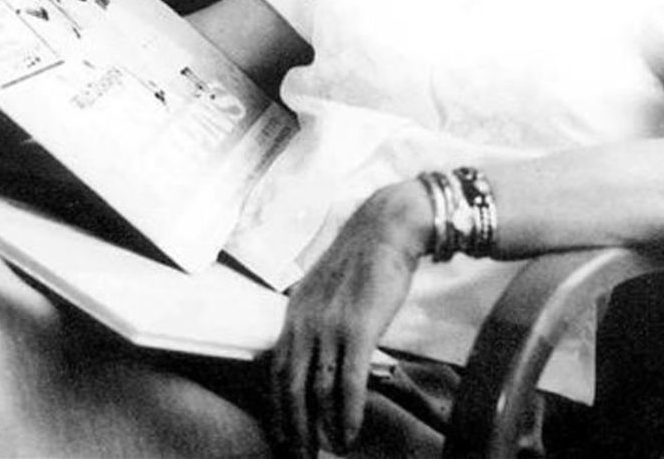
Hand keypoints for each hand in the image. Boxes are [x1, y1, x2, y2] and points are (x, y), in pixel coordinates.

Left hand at [269, 181, 431, 455]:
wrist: (387, 227)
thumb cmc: (364, 258)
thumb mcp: (326, 288)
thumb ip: (316, 318)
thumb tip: (315, 351)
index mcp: (295, 311)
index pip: (277, 368)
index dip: (277, 406)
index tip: (282, 432)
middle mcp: (306, 320)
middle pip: (290, 385)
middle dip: (293, 426)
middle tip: (300, 455)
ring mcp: (331, 324)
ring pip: (317, 389)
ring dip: (320, 427)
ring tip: (329, 451)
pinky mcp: (359, 327)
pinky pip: (348, 382)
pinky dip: (347, 413)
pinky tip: (349, 432)